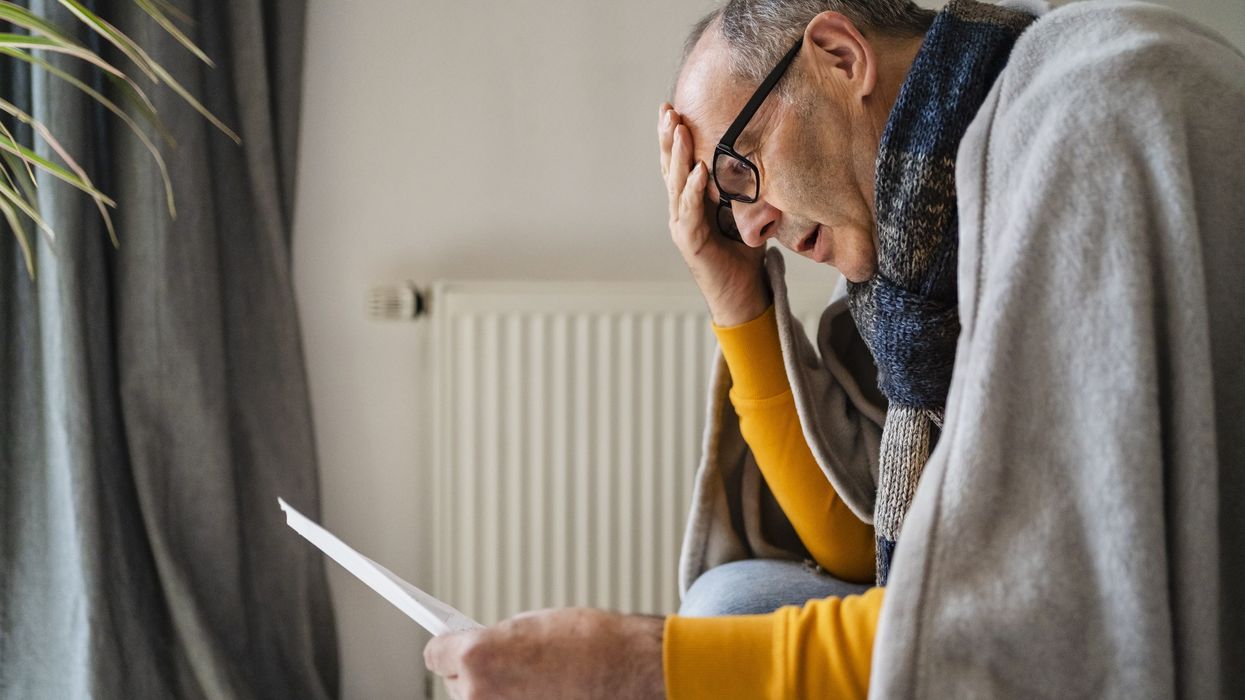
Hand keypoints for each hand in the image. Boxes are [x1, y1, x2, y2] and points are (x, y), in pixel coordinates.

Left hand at [424, 608, 665, 699]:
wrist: (628, 669)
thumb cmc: (589, 641)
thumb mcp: (530, 622)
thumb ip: (497, 638)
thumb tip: (486, 650)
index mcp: (476, 657)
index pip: (435, 653)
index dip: (448, 645)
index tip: (452, 643)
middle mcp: (478, 694)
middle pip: (455, 683)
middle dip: (475, 672)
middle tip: (504, 661)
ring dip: (495, 692)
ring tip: (530, 679)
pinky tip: (540, 692)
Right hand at [658, 102, 769, 326]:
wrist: (742, 295)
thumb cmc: (743, 254)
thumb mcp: (747, 211)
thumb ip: (747, 187)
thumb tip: (768, 156)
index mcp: (691, 201)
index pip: (679, 163)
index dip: (674, 138)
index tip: (673, 109)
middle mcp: (681, 211)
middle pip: (670, 168)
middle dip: (668, 138)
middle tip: (667, 109)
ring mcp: (682, 226)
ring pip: (675, 185)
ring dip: (676, 156)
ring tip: (678, 129)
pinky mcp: (690, 242)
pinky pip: (690, 212)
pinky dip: (693, 190)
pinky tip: (697, 171)